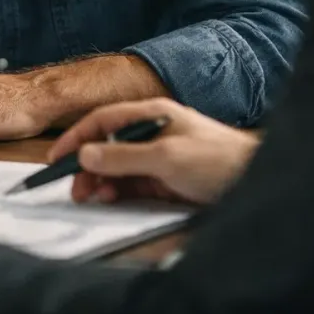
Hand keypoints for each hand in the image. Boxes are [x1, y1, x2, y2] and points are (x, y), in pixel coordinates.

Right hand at [48, 97, 258, 205]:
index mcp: (152, 115)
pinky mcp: (167, 178)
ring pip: (118, 166)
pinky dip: (117, 191)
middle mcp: (153, 132)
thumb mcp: (165, 158)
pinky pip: (133, 183)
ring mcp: (160, 155)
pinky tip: (109, 199)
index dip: (77, 137)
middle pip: (107, 144)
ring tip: (90, 198)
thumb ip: (123, 157)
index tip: (57, 159)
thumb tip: (86, 156)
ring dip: (100, 181)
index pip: (103, 120)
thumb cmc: (216, 160)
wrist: (256, 181)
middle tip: (74, 189)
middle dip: (87, 165)